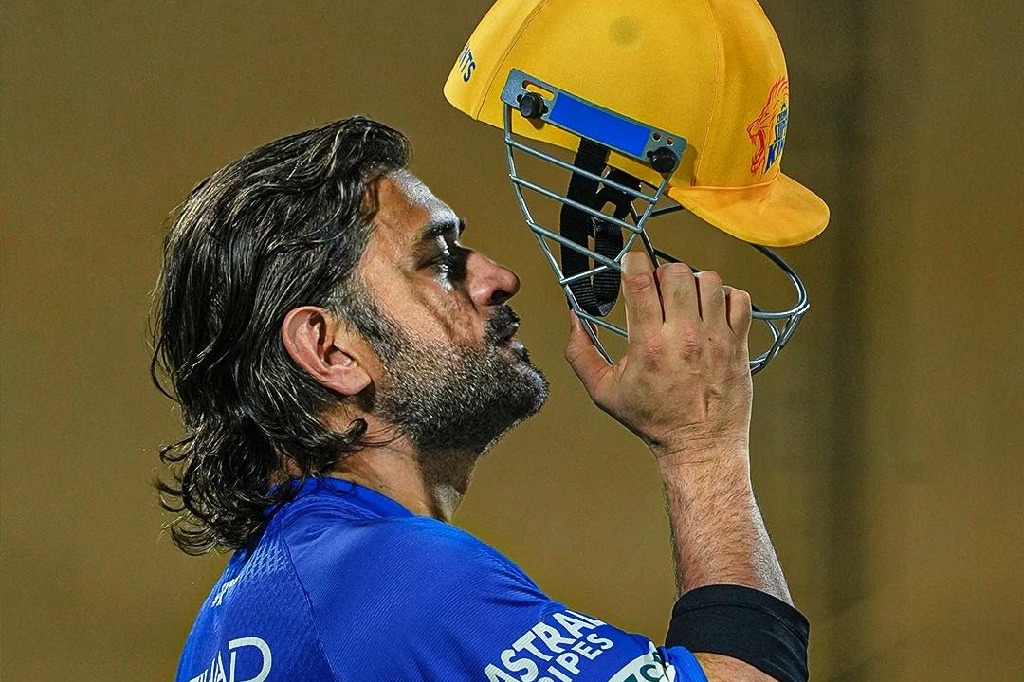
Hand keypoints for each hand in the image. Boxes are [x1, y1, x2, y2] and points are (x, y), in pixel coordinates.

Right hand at [565, 252, 753, 462]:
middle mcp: (684, 337)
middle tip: (660, 290)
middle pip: (677, 273)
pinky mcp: (738, 344)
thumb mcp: (605, 391)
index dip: (633, 262)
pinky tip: (712, 312)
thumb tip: (574, 320)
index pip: (641, 282)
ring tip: (687, 300)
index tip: (631, 263)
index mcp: (648, 345)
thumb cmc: (654, 421)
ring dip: (695, 283)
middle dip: (664, 273)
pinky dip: (726, 298)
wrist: (700, 446)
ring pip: (710, 280)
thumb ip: (581, 354)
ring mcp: (715, 338)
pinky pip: (740, 299)